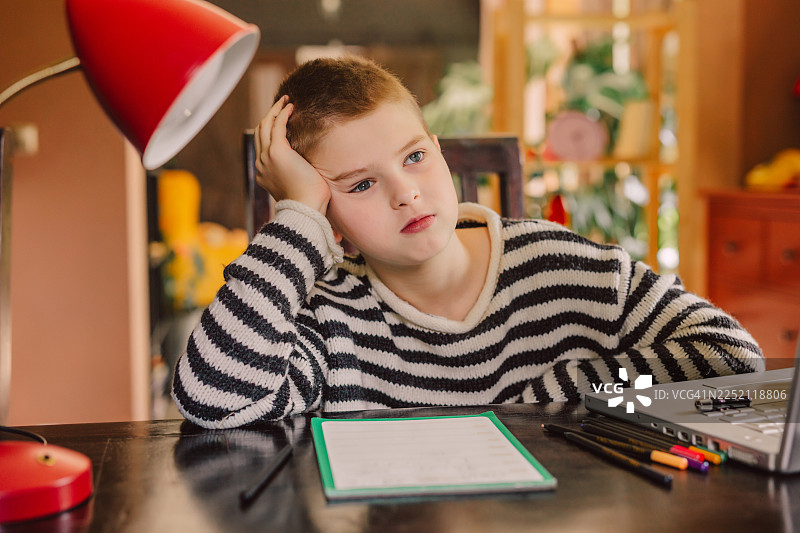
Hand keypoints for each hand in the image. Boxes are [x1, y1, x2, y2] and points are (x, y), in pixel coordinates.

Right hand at [254, 96, 330, 213]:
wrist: (306, 207)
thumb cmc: (309, 202)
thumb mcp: (299, 185)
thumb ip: (297, 174)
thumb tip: (308, 171)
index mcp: (264, 173)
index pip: (263, 145)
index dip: (270, 130)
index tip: (281, 121)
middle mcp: (261, 163)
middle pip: (260, 132)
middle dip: (270, 116)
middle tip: (282, 105)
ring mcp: (267, 157)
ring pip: (265, 126)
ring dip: (275, 111)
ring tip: (286, 101)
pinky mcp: (277, 151)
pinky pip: (277, 125)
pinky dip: (282, 114)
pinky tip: (291, 106)